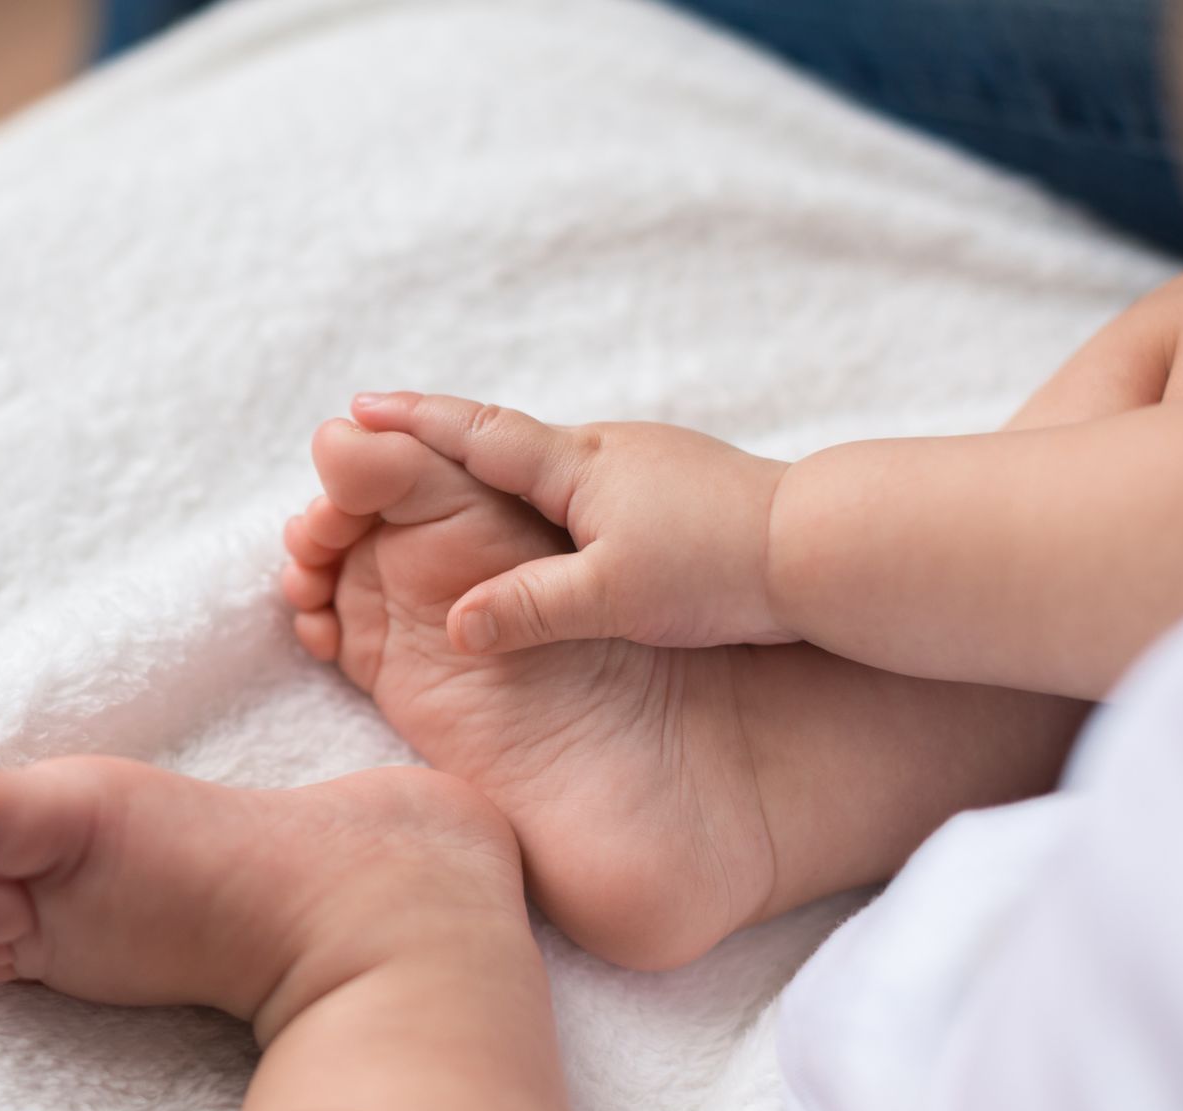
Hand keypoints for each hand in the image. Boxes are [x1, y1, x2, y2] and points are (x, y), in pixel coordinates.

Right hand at [349, 392, 793, 651]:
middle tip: (376, 438)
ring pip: (542, 463)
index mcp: (578, 466)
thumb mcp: (617, 598)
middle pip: (499, 437)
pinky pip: (578, 484)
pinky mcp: (666, 490)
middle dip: (435, 438)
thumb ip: (530, 609)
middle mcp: (602, 452)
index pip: (474, 434)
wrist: (829, 548)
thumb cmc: (722, 568)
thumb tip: (455, 628)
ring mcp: (638, 466)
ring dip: (488, 466)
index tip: (353, 408)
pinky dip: (537, 494)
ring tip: (441, 480)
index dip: (409, 423)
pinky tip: (539, 516)